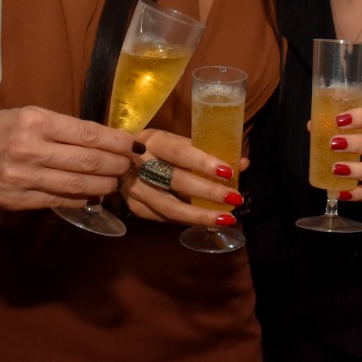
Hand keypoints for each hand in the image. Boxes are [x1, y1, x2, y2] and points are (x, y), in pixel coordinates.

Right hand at [0, 106, 135, 209]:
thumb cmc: (2, 129)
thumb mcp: (31, 115)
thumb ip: (65, 128)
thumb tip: (106, 140)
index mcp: (35, 121)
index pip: (87, 134)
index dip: (116, 142)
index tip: (134, 145)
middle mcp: (28, 148)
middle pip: (86, 161)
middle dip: (115, 165)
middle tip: (129, 166)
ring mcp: (21, 177)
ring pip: (75, 185)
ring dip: (103, 185)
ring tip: (116, 181)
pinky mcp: (16, 199)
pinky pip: (58, 201)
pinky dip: (80, 199)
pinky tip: (93, 195)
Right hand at [121, 128, 245, 227]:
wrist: (118, 159)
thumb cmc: (159, 149)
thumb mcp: (179, 142)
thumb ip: (208, 152)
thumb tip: (242, 163)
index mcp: (152, 140)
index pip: (179, 153)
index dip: (204, 163)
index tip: (229, 172)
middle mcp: (139, 164)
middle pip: (175, 181)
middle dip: (208, 191)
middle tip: (235, 197)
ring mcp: (134, 189)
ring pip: (169, 207)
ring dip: (201, 215)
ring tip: (226, 218)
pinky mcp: (135, 208)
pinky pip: (166, 218)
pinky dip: (189, 221)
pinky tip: (207, 221)